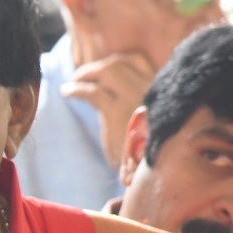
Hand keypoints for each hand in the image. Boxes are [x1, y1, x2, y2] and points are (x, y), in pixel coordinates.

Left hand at [59, 52, 155, 169]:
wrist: (156, 172)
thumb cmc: (152, 152)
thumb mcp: (153, 122)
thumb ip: (143, 103)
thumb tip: (116, 92)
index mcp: (165, 89)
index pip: (142, 60)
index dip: (120, 60)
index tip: (106, 66)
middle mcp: (154, 88)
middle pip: (123, 61)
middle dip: (99, 65)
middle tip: (82, 75)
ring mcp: (137, 97)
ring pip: (108, 70)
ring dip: (86, 73)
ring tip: (72, 82)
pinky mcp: (118, 112)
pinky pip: (93, 92)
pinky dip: (77, 89)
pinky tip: (67, 92)